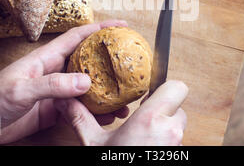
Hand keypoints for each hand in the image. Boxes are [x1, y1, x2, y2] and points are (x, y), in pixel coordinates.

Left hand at [0, 19, 128, 143]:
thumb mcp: (22, 89)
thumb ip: (53, 85)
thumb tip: (86, 81)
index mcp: (47, 58)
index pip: (78, 37)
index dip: (100, 28)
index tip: (121, 25)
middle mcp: (55, 71)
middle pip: (89, 62)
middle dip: (110, 60)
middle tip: (132, 64)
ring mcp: (56, 91)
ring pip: (88, 88)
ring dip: (106, 91)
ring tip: (125, 98)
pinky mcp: (54, 110)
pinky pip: (80, 109)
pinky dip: (95, 112)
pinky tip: (106, 117)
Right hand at [55, 80, 188, 145]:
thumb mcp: (94, 143)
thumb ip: (81, 118)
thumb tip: (64, 101)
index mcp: (150, 120)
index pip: (177, 87)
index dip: (164, 87)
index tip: (147, 95)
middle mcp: (171, 131)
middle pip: (178, 106)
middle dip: (163, 109)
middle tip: (144, 116)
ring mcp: (177, 147)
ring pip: (178, 125)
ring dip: (165, 126)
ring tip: (144, 135)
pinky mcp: (178, 157)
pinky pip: (177, 141)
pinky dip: (165, 141)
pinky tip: (147, 147)